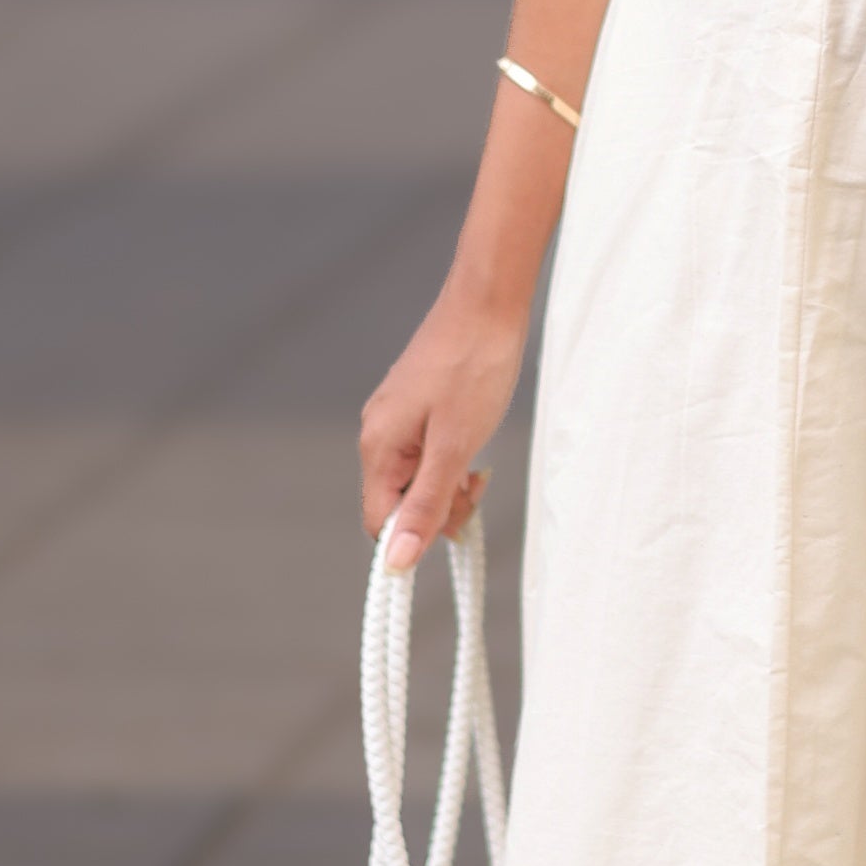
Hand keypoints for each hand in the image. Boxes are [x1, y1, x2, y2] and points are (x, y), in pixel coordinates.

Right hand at [358, 287, 528, 569]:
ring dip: (449, 484)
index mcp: (378, 446)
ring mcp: (395, 419)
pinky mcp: (414, 407)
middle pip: (398, 502)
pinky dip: (451, 460)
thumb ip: (426, 505)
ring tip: (478, 462)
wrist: (488, 303)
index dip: (415, 536)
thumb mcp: (455, 447)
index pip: (379, 521)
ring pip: (415, 478)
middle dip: (439, 507)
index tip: (458, 525)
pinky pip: (425, 454)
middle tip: (477, 485)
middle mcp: (377, 434)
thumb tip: (396, 561)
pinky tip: (473, 443)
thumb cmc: (474, 367)